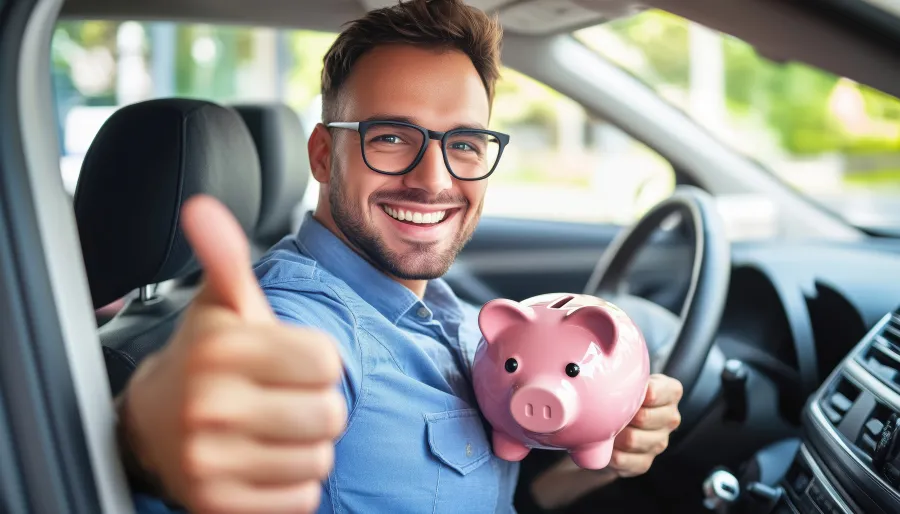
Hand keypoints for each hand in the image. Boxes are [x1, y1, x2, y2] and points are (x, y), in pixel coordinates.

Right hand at [120, 195, 345, 513]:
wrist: (150, 426)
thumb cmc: (207, 359)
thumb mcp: (220, 307)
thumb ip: (226, 260)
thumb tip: (202, 208)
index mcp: (220, 348)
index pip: (327, 362)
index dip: (318, 361)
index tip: (291, 362)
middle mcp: (208, 405)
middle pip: (330, 414)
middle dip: (318, 405)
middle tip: (284, 399)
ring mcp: (209, 460)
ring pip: (318, 459)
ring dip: (307, 446)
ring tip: (273, 430)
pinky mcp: (218, 503)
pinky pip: (301, 499)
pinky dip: (293, 483)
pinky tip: (264, 461)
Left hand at [609, 374, 682, 477]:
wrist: (612, 424)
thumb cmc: (621, 394)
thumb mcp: (628, 375)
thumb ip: (626, 367)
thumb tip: (607, 352)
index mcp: (671, 392)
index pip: (654, 393)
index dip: (632, 394)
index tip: (618, 391)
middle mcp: (671, 417)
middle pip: (643, 418)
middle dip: (620, 415)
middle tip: (605, 410)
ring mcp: (660, 442)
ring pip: (633, 440)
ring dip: (613, 434)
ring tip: (602, 426)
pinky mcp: (645, 462)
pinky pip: (625, 460)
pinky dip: (610, 454)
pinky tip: (604, 445)